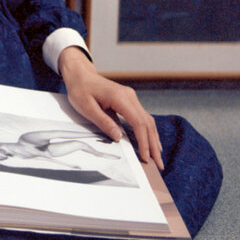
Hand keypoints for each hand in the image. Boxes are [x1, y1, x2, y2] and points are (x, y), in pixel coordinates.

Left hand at [58, 47, 163, 168]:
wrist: (81, 75)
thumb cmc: (81, 90)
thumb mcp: (86, 107)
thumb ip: (103, 121)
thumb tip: (118, 137)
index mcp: (120, 97)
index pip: (138, 123)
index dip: (143, 142)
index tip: (145, 157)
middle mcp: (130, 97)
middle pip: (147, 123)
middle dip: (153, 145)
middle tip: (158, 164)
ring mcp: (131, 98)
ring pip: (148, 120)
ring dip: (153, 139)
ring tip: (157, 157)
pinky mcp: (129, 101)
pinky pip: (142, 117)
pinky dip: (148, 131)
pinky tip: (151, 142)